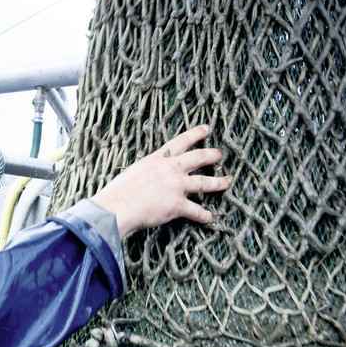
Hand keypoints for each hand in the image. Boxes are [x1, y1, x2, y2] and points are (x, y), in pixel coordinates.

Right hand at [91, 125, 229, 237]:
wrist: (117, 207)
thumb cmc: (118, 192)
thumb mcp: (133, 172)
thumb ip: (146, 171)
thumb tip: (148, 176)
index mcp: (157, 159)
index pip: (180, 142)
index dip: (195, 134)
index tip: (206, 128)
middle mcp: (170, 169)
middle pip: (197, 157)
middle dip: (212, 155)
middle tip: (220, 154)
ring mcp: (176, 186)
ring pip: (204, 182)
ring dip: (218, 182)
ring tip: (227, 181)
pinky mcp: (177, 205)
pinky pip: (196, 211)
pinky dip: (205, 215)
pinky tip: (211, 217)